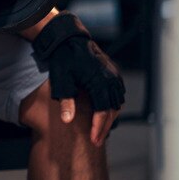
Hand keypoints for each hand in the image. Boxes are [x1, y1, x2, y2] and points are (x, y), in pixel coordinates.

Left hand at [33, 12, 124, 145]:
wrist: (68, 39)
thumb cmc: (63, 59)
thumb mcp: (61, 80)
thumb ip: (65, 101)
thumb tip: (67, 121)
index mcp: (100, 81)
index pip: (103, 111)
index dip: (99, 127)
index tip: (94, 140)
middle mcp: (111, 79)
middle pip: (112, 109)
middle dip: (104, 126)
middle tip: (96, 141)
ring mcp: (114, 75)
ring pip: (117, 103)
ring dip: (110, 117)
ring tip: (99, 131)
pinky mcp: (113, 73)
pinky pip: (117, 94)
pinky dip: (112, 105)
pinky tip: (103, 113)